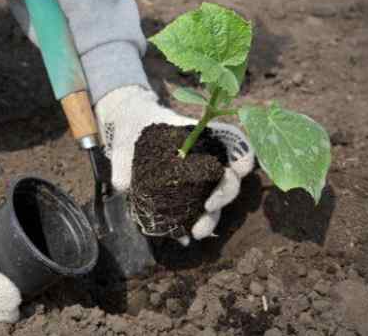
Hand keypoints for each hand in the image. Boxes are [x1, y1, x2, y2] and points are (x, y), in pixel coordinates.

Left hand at [95, 86, 254, 244]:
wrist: (126, 132)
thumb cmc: (133, 129)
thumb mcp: (127, 138)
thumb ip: (124, 160)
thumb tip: (123, 186)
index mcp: (201, 136)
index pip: (234, 141)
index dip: (244, 154)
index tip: (238, 168)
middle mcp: (207, 158)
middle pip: (230, 177)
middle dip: (225, 194)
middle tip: (208, 207)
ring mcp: (199, 179)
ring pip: (217, 200)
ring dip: (212, 217)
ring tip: (196, 232)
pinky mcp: (186, 196)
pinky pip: (196, 212)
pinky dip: (194, 224)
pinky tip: (185, 237)